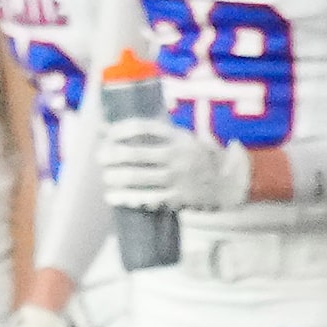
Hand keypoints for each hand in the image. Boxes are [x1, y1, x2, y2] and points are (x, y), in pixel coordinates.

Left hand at [102, 115, 249, 211]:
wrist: (226, 184)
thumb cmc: (193, 158)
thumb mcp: (181, 139)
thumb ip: (151, 133)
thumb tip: (105, 127)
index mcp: (178, 137)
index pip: (142, 127)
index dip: (119, 129)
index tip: (107, 133)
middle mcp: (178, 156)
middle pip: (133, 153)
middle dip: (110, 155)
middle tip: (101, 157)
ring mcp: (178, 178)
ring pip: (136, 177)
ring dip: (114, 177)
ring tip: (107, 176)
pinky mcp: (177, 198)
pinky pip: (145, 199)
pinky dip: (125, 198)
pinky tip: (112, 196)